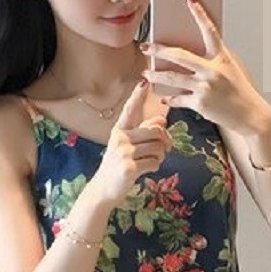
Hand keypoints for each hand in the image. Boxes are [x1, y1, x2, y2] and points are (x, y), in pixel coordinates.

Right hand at [91, 80, 172, 206]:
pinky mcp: (129, 167)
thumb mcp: (126, 146)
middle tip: (166, 149)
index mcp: (119, 130)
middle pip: (156, 130)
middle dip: (166, 140)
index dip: (137, 96)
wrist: (104, 189)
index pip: (130, 110)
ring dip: (161, 156)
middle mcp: (120, 138)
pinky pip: (154, 162)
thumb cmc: (118, 166)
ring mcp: (124, 152)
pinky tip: (147, 170)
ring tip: (152, 161)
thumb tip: (163, 119)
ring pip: (158, 147)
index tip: (144, 82)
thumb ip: (143, 133)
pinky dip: (155, 167)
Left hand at [140, 0, 270, 136]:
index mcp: (222, 58)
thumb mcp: (230, 70)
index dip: (200, 13)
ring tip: (146, 73)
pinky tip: (164, 98)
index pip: (210, 30)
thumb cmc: (240, 92)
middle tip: (145, 47)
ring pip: (172, 77)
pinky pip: (178, 99)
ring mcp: (205, 87)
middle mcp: (213, 70)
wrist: (251, 115)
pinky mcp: (200, 103)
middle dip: (158, 50)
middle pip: (179, 55)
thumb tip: (186, 55)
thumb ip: (212, 60)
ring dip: (156, 75)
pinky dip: (170, 98)